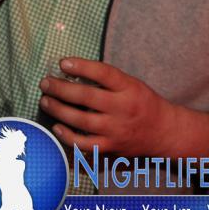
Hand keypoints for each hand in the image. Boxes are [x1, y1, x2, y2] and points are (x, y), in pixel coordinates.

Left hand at [38, 57, 179, 155]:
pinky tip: (57, 127)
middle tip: (45, 83)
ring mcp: (116, 130)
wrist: (165, 132)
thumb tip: (68, 69)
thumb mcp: (130, 83)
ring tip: (45, 101)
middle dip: (60, 89)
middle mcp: (123, 109)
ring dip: (58, 110)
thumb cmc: (141, 102)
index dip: (82, 66)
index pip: (104, 73)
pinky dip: (68, 137)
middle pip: (86, 97)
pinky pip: (85, 145)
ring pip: (81, 121)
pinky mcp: (111, 148)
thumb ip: (105, 78)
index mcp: (129, 88)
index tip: (62, 62)